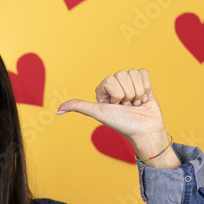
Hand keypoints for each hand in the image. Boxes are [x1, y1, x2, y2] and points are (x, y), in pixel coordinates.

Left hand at [56, 68, 175, 164]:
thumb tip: (57, 111)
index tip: (115, 105)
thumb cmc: (121, 123)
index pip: (110, 79)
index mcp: (104, 89)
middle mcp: (116, 84)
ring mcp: (130, 83)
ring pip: (134, 73)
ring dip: (138, 92)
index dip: (115, 94)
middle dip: (127, 94)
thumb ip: (79, 107)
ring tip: (135, 104)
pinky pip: (144, 73)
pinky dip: (146, 88)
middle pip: (122, 74)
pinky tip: (143, 99)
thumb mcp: (98, 113)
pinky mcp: (144, 83)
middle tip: (127, 106)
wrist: (144, 130)